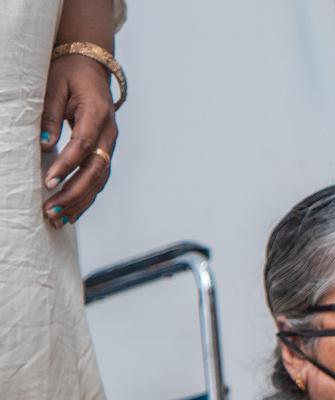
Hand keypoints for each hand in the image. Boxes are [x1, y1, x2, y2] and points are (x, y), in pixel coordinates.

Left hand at [41, 54, 116, 225]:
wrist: (90, 66)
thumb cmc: (69, 73)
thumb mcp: (55, 86)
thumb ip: (50, 116)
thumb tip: (43, 146)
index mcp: (98, 114)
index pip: (83, 146)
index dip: (66, 166)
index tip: (48, 182)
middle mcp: (109, 134)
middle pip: (95, 171)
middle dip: (73, 193)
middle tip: (51, 210)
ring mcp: (110, 146)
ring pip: (99, 181)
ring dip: (79, 202)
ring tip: (58, 218)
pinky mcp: (105, 153)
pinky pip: (98, 180)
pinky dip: (85, 198)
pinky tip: (71, 213)